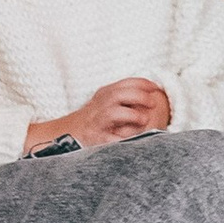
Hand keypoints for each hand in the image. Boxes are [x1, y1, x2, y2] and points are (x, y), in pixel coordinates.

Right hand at [27, 81, 172, 151]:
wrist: (67, 135)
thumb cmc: (93, 119)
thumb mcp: (106, 101)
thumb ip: (124, 96)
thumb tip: (151, 94)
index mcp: (104, 94)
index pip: (125, 83)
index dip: (143, 83)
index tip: (156, 88)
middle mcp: (99, 105)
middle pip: (119, 94)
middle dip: (139, 96)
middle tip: (153, 102)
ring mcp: (96, 122)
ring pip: (113, 113)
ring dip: (131, 115)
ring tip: (143, 120)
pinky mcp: (95, 139)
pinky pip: (110, 139)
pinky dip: (122, 139)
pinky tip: (133, 139)